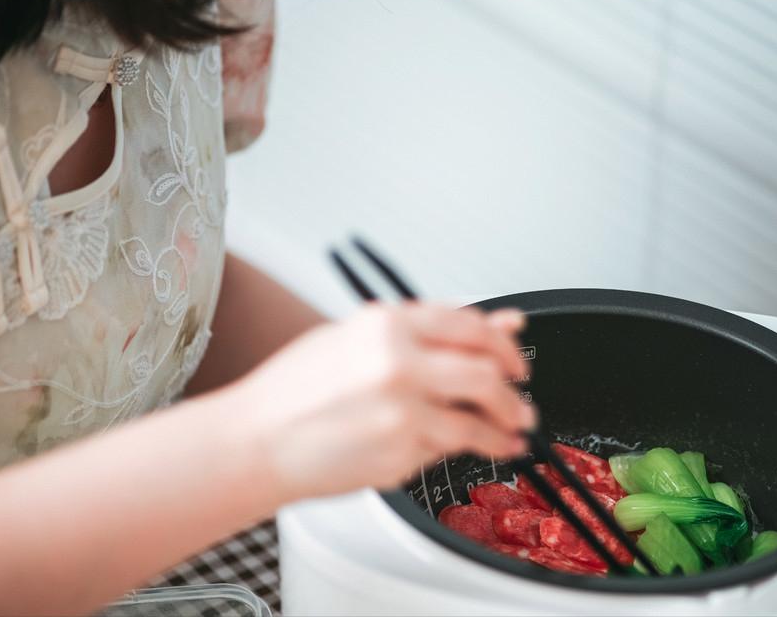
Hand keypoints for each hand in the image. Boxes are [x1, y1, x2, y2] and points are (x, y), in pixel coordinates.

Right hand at [235, 303, 535, 499]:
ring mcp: (401, 410)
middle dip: (513, 393)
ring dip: (505, 429)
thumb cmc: (296, 390)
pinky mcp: (399, 452)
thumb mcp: (359, 340)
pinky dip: (466, 450)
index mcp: (387, 323)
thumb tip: (501, 324)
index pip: (470, 325)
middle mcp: (398, 362)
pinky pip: (447, 449)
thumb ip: (431, 333)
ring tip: (512, 434)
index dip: (502, 345)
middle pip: (486, 373)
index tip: (514, 360)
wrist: (256, 440)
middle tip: (521, 403)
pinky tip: (477, 451)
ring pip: (478, 418)